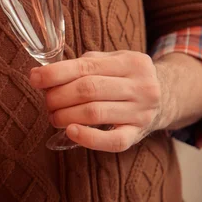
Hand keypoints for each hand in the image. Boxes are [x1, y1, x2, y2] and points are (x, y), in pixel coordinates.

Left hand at [29, 51, 167, 151]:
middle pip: (88, 90)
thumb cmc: (126, 77)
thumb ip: (84, 63)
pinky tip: (71, 132)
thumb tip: (45, 74)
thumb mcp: (113, 60)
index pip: (85, 66)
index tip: (34, 78)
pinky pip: (113, 141)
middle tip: (47, 101)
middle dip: (58, 96)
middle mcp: (140, 85)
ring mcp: (141, 112)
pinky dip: (89, 139)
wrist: (167, 97)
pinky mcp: (139, 134)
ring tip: (53, 116)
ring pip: (95, 113)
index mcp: (131, 62)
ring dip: (65, 116)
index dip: (55, 73)